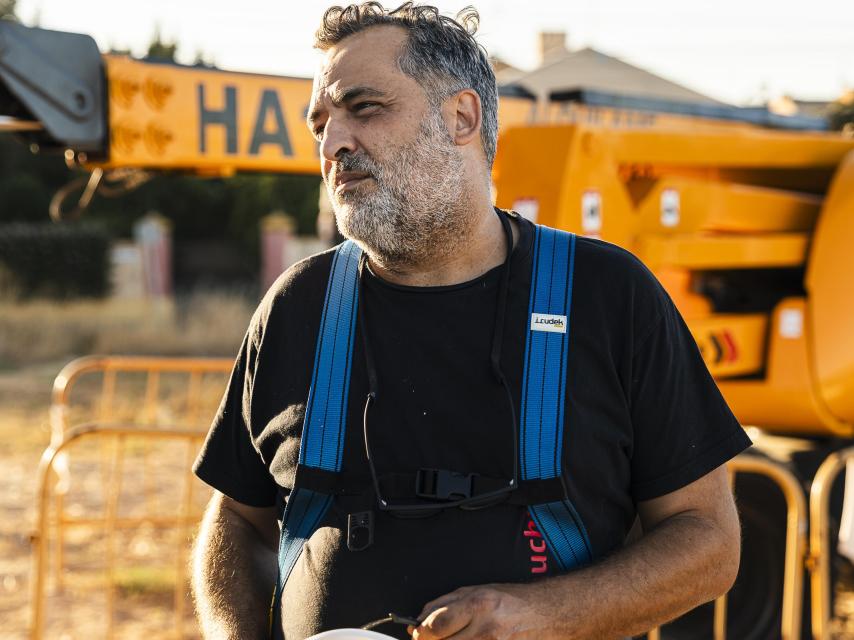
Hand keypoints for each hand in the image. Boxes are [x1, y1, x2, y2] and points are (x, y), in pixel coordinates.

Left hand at [408, 583, 551, 639]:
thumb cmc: (511, 600)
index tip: (416, 631)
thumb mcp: (476, 591)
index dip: (420, 632)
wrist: (545, 614)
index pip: (436, 626)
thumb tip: (419, 619)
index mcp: (477, 605)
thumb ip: (444, 603)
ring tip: (454, 637)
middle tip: (431, 638)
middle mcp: (485, 629)